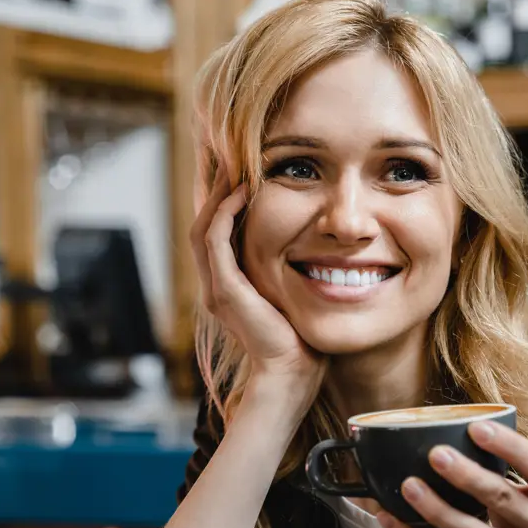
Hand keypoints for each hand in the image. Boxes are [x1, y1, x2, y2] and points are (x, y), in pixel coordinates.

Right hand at [190, 166, 326, 418]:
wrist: (292, 375)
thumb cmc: (303, 341)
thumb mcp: (297, 296)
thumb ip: (296, 272)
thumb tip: (323, 248)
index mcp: (231, 284)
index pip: (219, 230)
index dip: (226, 198)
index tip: (242, 168)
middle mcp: (217, 284)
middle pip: (204, 220)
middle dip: (214, 186)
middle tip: (227, 152)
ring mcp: (217, 287)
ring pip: (204, 224)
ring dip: (216, 191)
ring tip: (231, 161)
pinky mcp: (226, 290)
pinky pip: (215, 240)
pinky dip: (225, 212)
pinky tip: (242, 190)